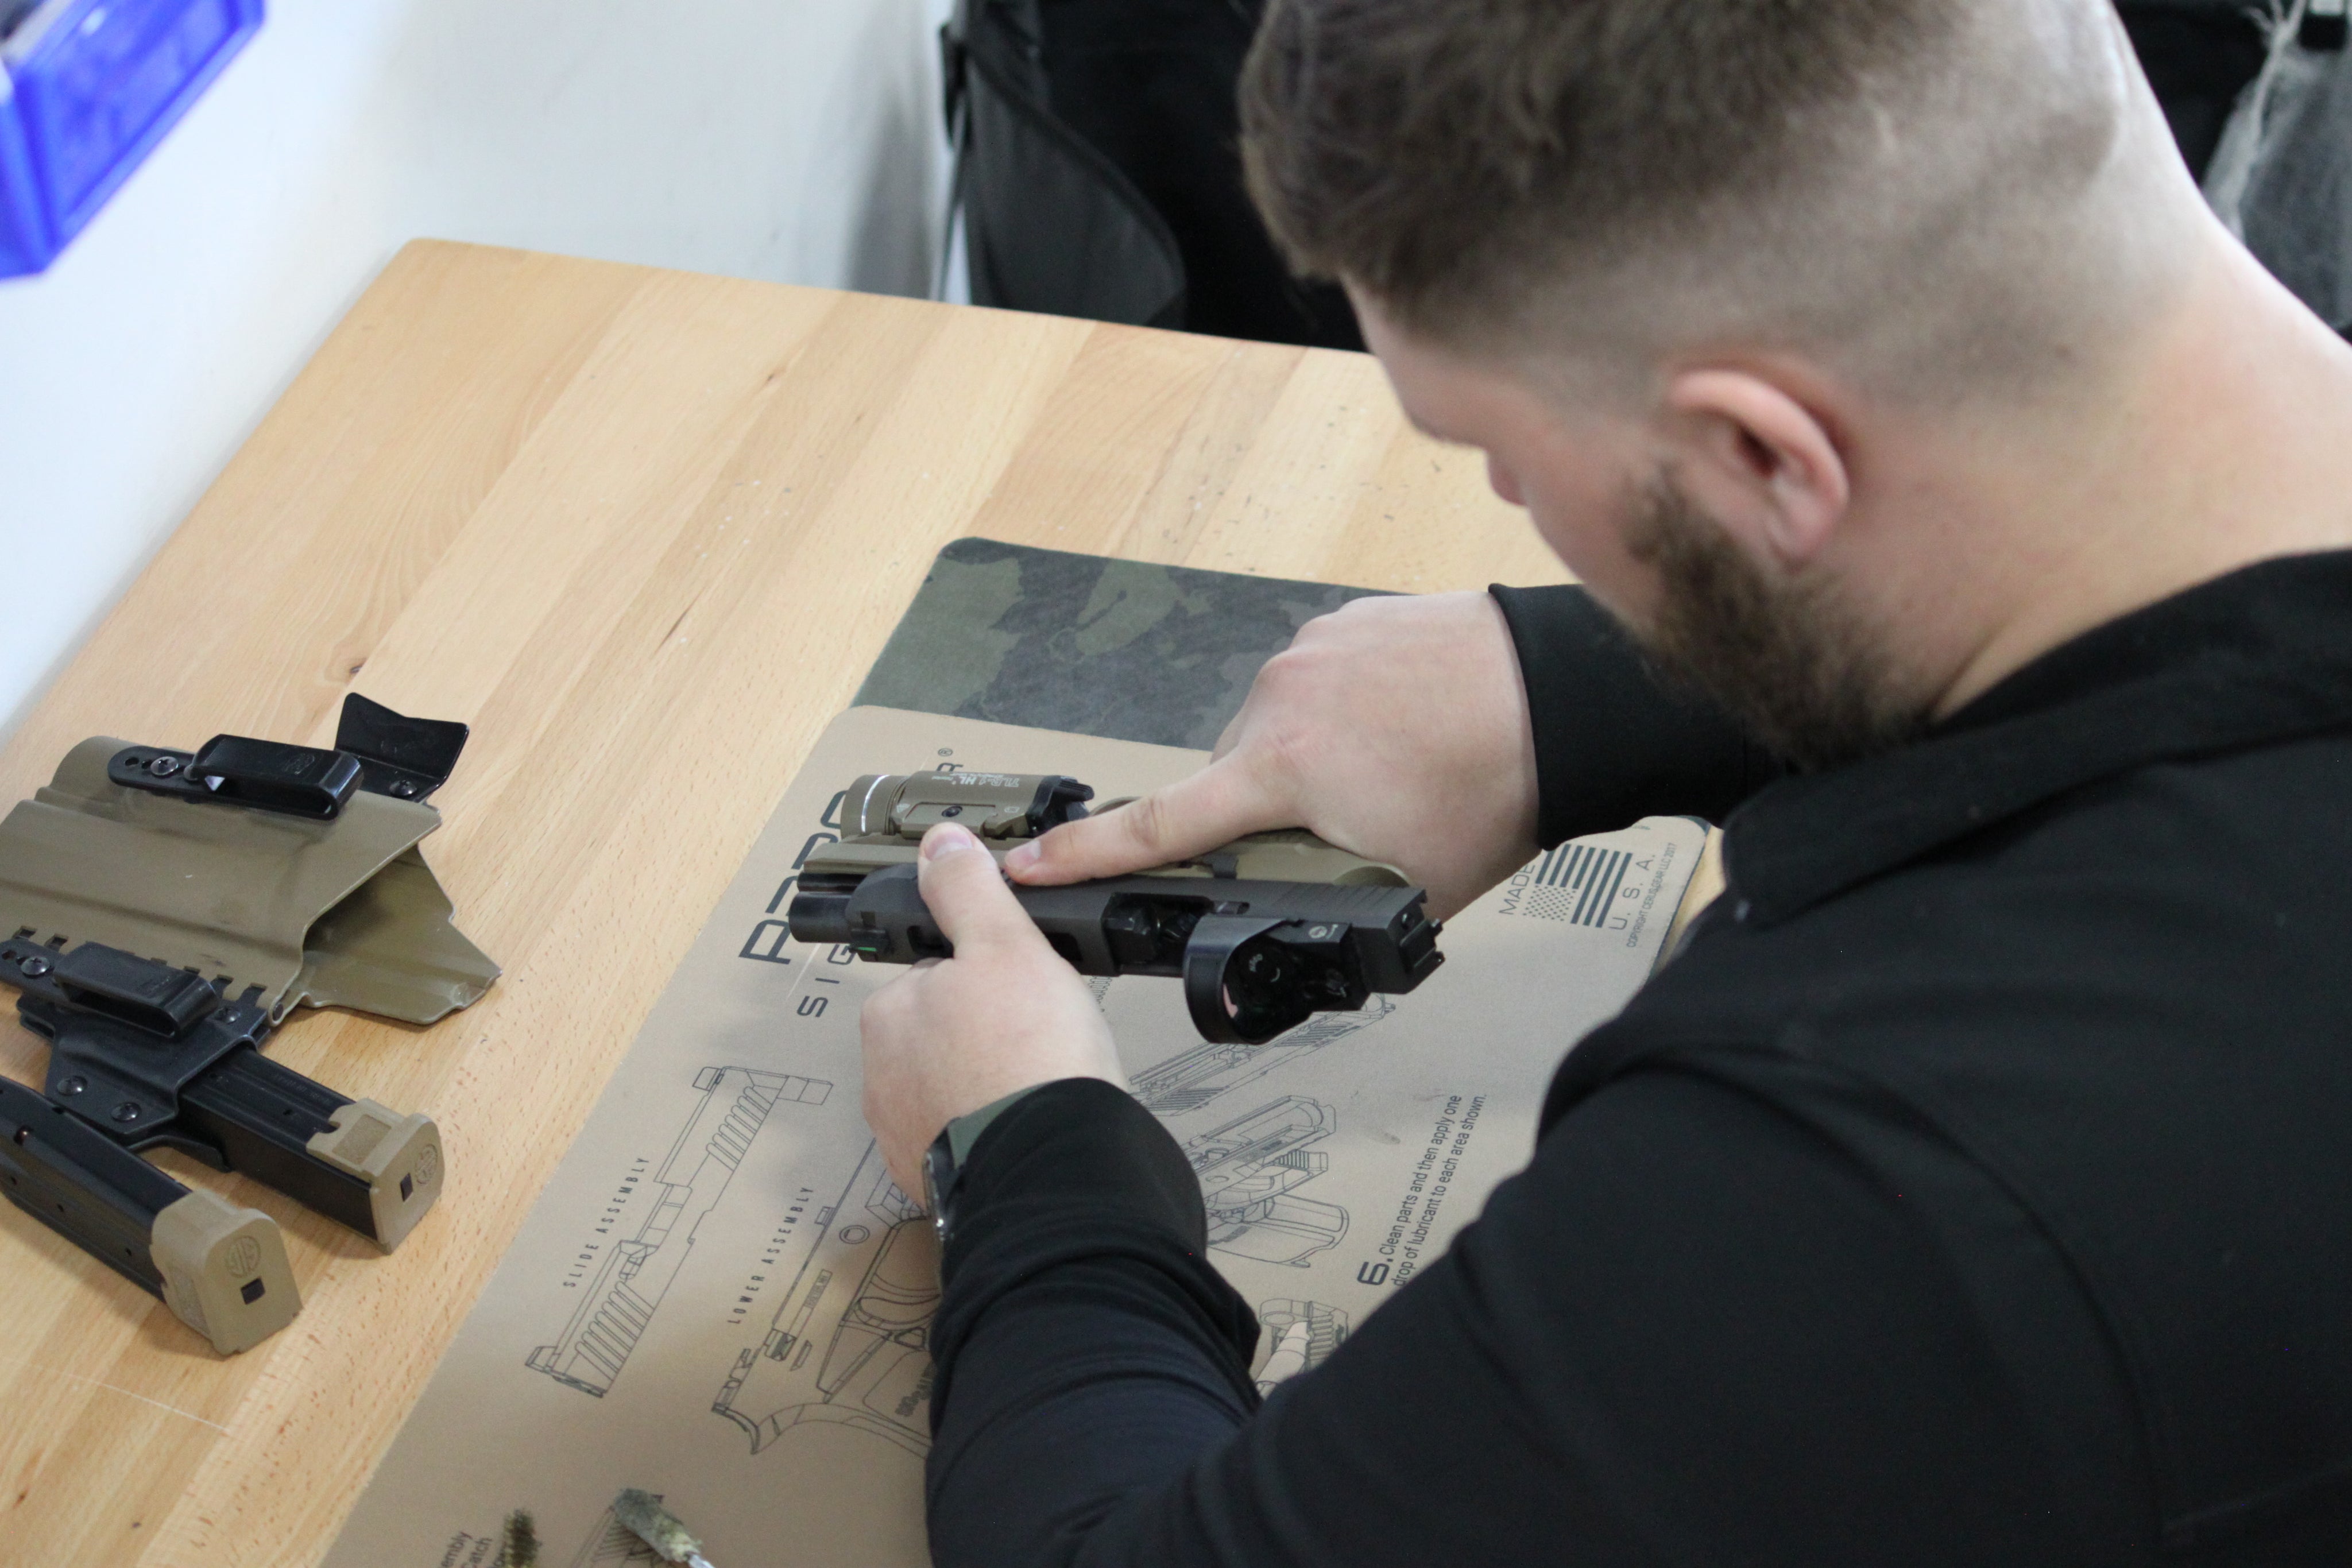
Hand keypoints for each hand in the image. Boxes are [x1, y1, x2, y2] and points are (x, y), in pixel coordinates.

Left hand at [860, 822, 1126, 1196]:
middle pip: (942, 1033)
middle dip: (984, 1032)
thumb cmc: (1029, 1057)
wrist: (1052, 1168)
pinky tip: (1030, 1124)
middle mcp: (882, 1077)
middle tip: (1040, 1035)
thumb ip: (969, 890)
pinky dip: (995, 1130)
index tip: (1022, 988)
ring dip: (988, 1083)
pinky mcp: (936, 1182)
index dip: (985, 974)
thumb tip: (940, 842)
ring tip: (1041, 1082)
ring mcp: (905, 1135)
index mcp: (890, 1014)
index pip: (934, 974)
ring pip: (953, 1088)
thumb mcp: (1006, 944)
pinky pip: (966, 1139)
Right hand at [1004, 592, 1539, 919]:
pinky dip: (1351, 711)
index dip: (1087, 854)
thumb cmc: (1500, 786)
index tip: (1028, 861)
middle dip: (1274, 810)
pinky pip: (1322, 680)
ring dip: (1319, 757)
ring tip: (1399, 769)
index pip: (1159, 825)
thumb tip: (1289, 948)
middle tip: (1356, 825)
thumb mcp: (1408, 886)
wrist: (1565, 694)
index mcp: (1281, 768)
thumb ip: (1330, 909)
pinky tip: (1408, 728)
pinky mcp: (1345, 620)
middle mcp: (1279, 697)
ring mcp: (1310, 650)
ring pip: (1281, 727)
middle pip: (1236, 777)